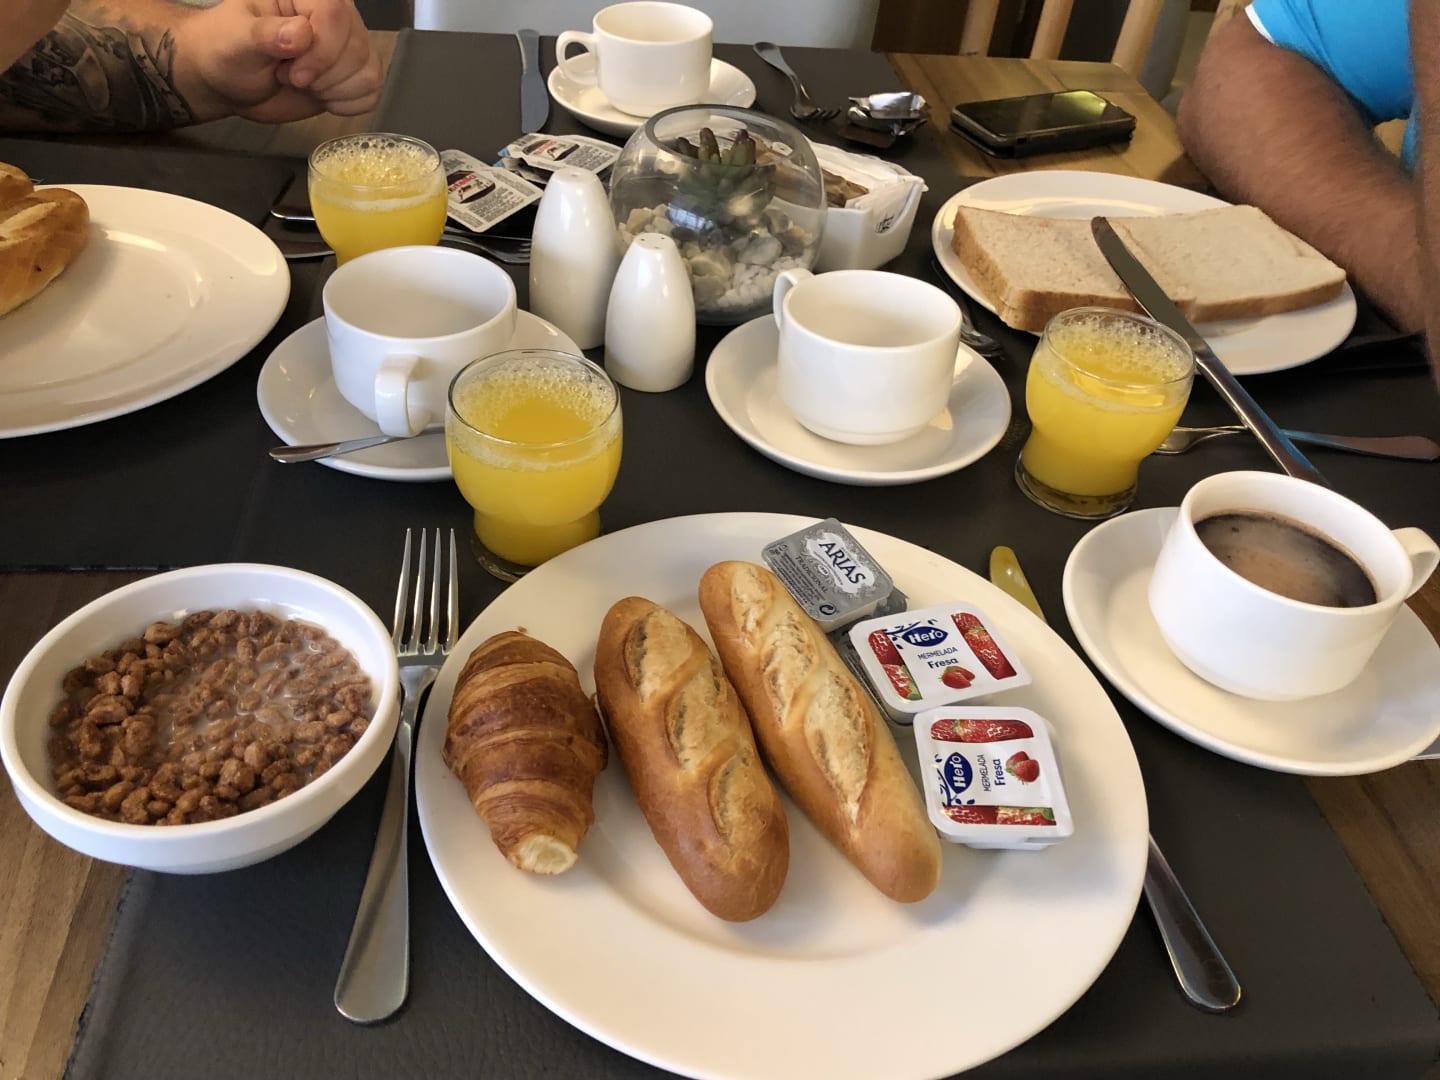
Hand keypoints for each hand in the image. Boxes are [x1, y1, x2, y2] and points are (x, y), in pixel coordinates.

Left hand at [175, 0, 381, 123]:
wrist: (230, 82)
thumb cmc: (226, 52)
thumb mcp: (236, 41)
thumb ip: (265, 34)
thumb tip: (300, 34)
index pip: (336, 14)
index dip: (321, 51)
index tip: (293, 74)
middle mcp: (333, 12)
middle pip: (357, 48)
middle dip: (322, 76)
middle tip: (289, 75)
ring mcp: (346, 42)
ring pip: (368, 72)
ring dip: (332, 90)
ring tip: (301, 83)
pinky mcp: (353, 71)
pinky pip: (372, 90)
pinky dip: (346, 103)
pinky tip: (320, 96)